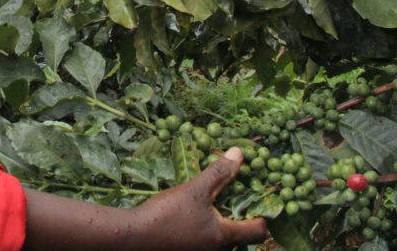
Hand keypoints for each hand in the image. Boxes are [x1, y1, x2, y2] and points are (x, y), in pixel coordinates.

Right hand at [131, 147, 267, 249]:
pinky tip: (195, 212)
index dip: (263, 214)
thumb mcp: (195, 190)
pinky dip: (208, 226)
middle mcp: (217, 249)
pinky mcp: (187, 249)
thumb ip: (219, 173)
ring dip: (223, 220)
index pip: (258, 231)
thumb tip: (239, 154)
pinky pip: (206, 240)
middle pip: (241, 236)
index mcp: (224, 237)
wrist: (134, 235)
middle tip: (237, 195)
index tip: (258, 197)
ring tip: (216, 200)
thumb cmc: (167, 214)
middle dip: (241, 216)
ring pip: (222, 238)